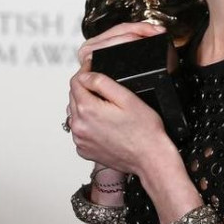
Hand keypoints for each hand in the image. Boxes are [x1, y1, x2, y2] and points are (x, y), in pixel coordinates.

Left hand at [67, 22, 172, 175]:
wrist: (150, 158)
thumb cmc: (144, 131)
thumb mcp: (126, 97)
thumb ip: (101, 82)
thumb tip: (85, 74)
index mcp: (88, 110)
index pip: (75, 81)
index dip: (84, 70)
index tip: (92, 66)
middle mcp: (79, 126)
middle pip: (73, 96)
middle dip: (85, 87)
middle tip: (104, 87)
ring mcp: (80, 140)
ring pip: (74, 113)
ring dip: (84, 105)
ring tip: (105, 106)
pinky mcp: (84, 150)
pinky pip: (79, 130)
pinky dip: (87, 123)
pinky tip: (103, 123)